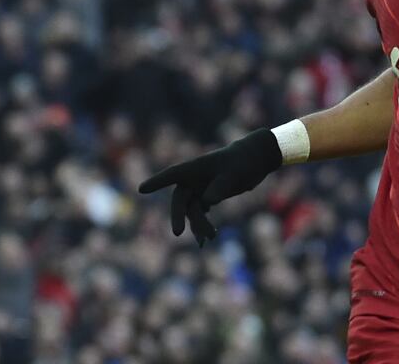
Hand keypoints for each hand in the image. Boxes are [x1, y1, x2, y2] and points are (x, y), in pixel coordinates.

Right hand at [137, 129, 281, 246]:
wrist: (256, 160)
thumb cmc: (244, 162)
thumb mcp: (234, 174)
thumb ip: (220, 187)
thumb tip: (207, 202)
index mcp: (196, 167)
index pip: (173, 174)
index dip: (158, 182)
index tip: (141, 189)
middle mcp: (194, 178)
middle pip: (180, 199)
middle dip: (178, 216)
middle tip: (178, 233)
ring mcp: (200, 188)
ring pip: (192, 210)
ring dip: (197, 224)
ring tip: (209, 238)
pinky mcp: (208, 196)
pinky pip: (200, 213)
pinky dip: (202, 225)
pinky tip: (206, 239)